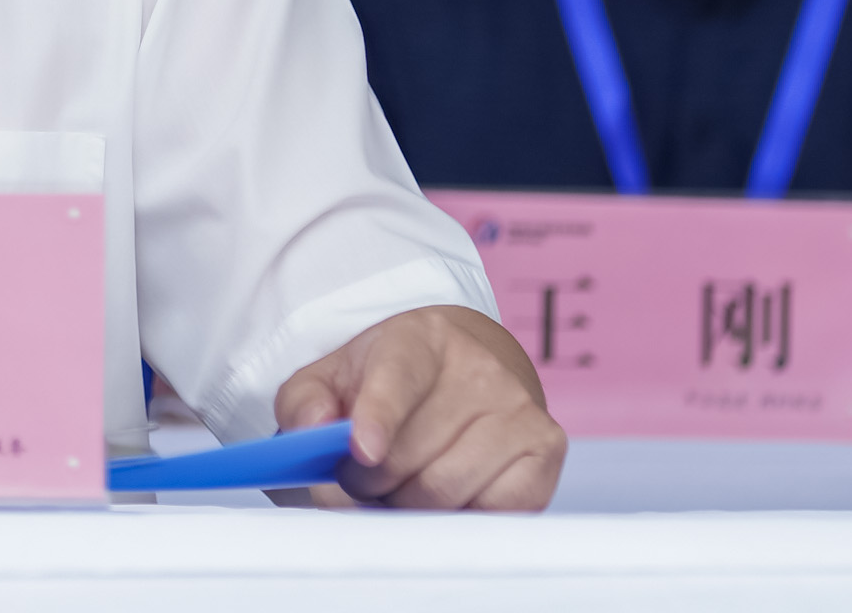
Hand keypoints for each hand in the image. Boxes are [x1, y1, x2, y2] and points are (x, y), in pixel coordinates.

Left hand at [272, 304, 565, 510]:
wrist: (467, 371)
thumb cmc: (389, 382)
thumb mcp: (334, 378)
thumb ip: (306, 404)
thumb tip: (315, 432)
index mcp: (420, 337)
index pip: (398, 378)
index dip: (378, 417)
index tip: (361, 451)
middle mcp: (479, 367)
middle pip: (413, 455)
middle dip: (371, 483)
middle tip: (360, 478)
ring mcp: (519, 407)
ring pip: (448, 490)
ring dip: (409, 504)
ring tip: (399, 484)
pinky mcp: (545, 449)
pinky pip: (493, 510)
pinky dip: (458, 514)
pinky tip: (447, 491)